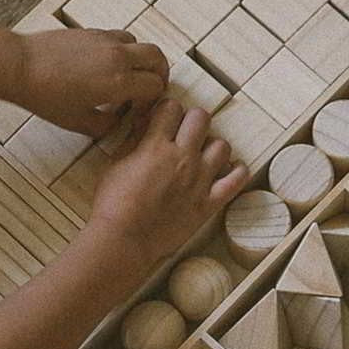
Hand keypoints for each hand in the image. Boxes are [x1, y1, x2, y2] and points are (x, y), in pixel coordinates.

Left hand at [11, 28, 168, 137]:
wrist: (21, 66)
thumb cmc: (45, 96)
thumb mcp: (77, 122)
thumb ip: (104, 125)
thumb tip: (116, 123)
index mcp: (119, 80)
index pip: (155, 86)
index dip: (152, 101)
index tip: (139, 110)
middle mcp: (119, 56)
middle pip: (158, 58)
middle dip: (159, 75)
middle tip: (148, 90)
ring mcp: (106, 40)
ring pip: (139, 44)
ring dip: (141, 60)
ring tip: (127, 78)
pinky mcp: (92, 31)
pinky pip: (119, 38)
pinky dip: (124, 51)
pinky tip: (106, 67)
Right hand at [84, 99, 248, 266]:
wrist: (122, 241)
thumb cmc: (112, 206)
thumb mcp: (114, 165)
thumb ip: (133, 140)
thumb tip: (144, 121)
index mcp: (156, 146)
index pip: (172, 108)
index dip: (166, 111)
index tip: (162, 120)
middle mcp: (182, 158)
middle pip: (201, 118)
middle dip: (190, 121)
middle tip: (182, 135)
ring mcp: (199, 181)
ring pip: (222, 145)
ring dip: (211, 146)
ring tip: (200, 156)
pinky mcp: (207, 203)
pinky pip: (237, 180)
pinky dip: (236, 171)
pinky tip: (226, 171)